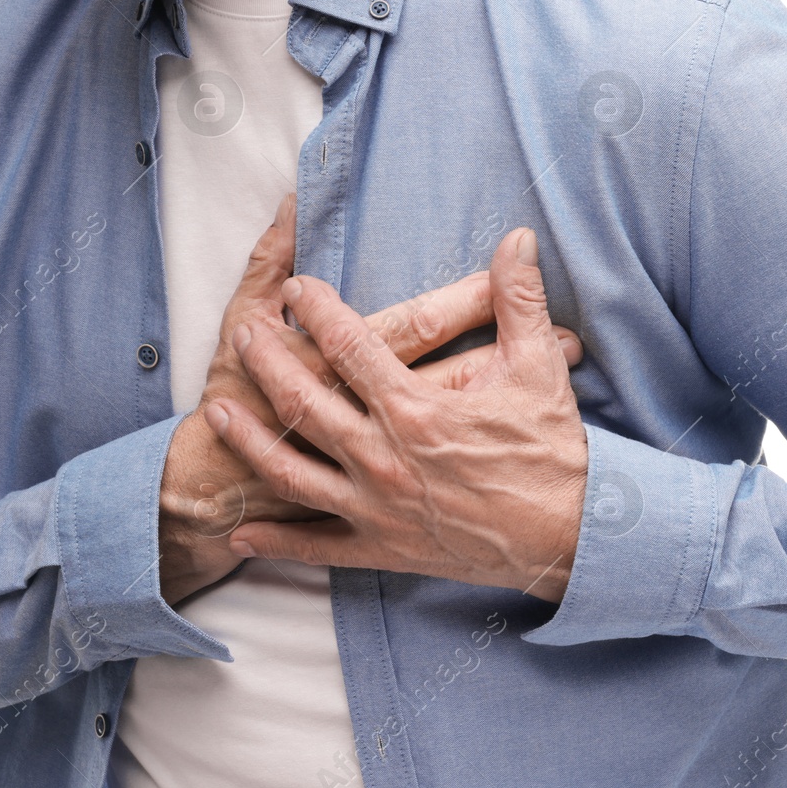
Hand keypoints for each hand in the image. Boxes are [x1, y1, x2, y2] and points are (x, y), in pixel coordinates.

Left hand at [205, 227, 588, 602]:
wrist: (569, 538)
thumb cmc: (552, 453)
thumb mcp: (539, 367)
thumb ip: (519, 299)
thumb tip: (517, 239)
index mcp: (414, 409)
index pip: (349, 346)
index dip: (317, 312)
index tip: (297, 288)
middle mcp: (382, 458)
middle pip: (303, 402)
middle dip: (267, 364)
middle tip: (245, 335)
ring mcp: (375, 508)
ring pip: (291, 471)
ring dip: (248, 441)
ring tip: (216, 413)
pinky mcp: (381, 548)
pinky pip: (315, 546)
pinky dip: (275, 540)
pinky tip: (242, 532)